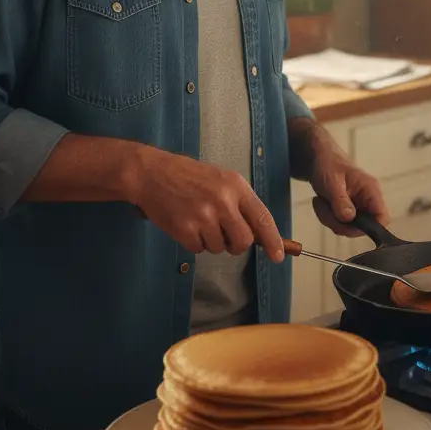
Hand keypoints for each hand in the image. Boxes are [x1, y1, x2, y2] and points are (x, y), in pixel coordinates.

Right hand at [129, 147, 284, 262]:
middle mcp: (223, 202)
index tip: (278, 256)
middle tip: (225, 237)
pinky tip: (185, 224)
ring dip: (210, 241)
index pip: (262, 218)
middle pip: (243, 241)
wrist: (152, 173)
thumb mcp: (221, 180)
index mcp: (236, 186)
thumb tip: (257, 234)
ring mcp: (203, 217)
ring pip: (219, 248)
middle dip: (236, 245)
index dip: (273, 240)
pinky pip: (198, 249)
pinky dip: (193, 242)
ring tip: (198, 220)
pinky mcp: (185, 230)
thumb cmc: (189, 176)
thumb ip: (239, 203)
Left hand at [290, 119, 389, 238]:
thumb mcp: (332, 182)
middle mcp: (368, 200)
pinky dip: (327, 217)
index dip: (370, 228)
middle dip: (339, 223)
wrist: (316, 157)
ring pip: (348, 227)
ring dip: (329, 219)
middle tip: (324, 209)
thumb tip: (349, 220)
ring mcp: (358, 206)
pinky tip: (321, 202)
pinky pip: (340, 223)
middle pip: (362, 227)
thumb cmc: (327, 163)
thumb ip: (341, 201)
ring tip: (320, 201)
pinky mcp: (347, 209)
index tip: (348, 225)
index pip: (383, 218)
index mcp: (371, 190)